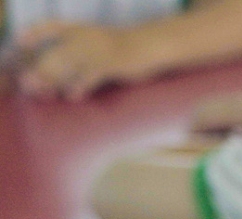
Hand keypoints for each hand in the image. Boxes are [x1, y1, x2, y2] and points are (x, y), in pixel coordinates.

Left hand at [12, 21, 145, 99]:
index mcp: (79, 28)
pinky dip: (79, 86)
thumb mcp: (96, 43)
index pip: (49, 26)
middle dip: (40, 70)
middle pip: (54, 53)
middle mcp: (84, 36)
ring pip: (67, 65)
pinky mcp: (109, 64)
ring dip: (51, 79)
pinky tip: (71, 95)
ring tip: (41, 91)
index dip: (34, 34)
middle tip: (27, 83)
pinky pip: (88, 75)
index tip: (20, 43)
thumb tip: (60, 71)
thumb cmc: (122, 48)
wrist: (147, 45)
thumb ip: (78, 52)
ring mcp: (96, 50)